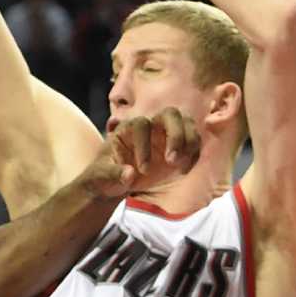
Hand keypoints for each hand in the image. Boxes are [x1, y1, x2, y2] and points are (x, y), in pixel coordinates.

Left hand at [86, 107, 200, 197]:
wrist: (115, 182)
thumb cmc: (104, 175)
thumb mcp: (101, 176)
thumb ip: (113, 173)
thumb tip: (129, 174)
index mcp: (128, 128)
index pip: (141, 124)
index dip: (144, 145)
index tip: (143, 170)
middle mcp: (150, 126)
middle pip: (170, 114)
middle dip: (176, 135)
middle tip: (171, 161)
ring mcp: (166, 134)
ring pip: (186, 123)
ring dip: (189, 142)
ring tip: (181, 166)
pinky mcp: (178, 146)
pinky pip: (194, 142)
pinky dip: (194, 154)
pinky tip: (184, 171)